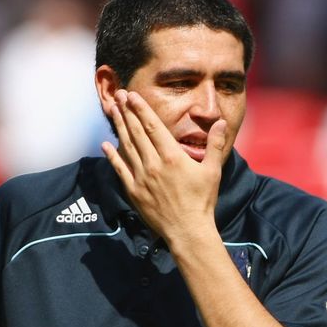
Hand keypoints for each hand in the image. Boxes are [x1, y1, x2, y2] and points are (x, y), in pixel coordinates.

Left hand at [101, 89, 226, 239]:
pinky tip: (105, 145)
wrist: (187, 231)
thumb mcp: (214, 171)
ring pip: (126, 147)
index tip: (132, 96)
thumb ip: (215, 145)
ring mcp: (141, 178)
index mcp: (172, 157)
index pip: (153, 127)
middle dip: (126, 112)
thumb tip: (221, 122)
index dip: (141, 109)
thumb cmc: (203, 201)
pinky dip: (112, 156)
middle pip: (136, 133)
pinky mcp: (134, 191)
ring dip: (118, 127)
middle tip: (117, 95)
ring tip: (112, 111)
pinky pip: (120, 169)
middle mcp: (154, 164)